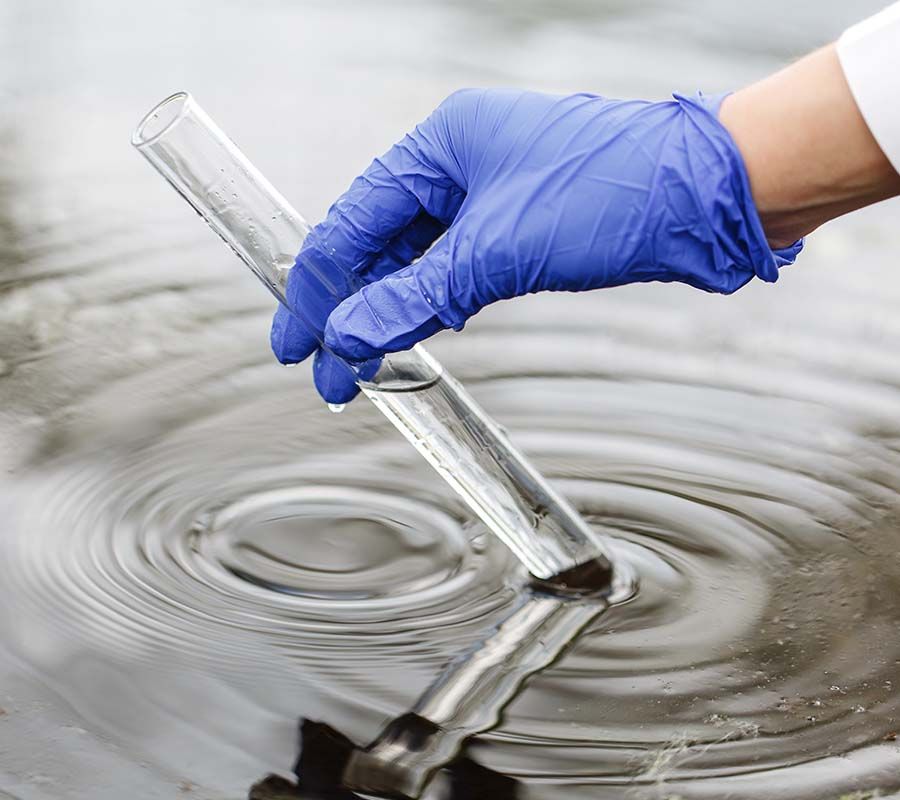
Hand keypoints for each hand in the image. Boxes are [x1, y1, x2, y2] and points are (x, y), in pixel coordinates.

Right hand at [271, 88, 801, 402]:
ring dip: (387, 312)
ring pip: (414, 260)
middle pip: (377, 243)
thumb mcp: (497, 249)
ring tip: (360, 367)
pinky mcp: (519, 227)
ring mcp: (490, 196)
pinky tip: (409, 334)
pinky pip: (453, 268)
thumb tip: (347, 338)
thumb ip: (414, 296)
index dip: (316, 289)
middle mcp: (458, 165)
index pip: (352, 222)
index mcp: (440, 145)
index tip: (295, 345)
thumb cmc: (614, 193)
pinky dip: (429, 304)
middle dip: (347, 309)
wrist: (709, 196)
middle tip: (324, 371)